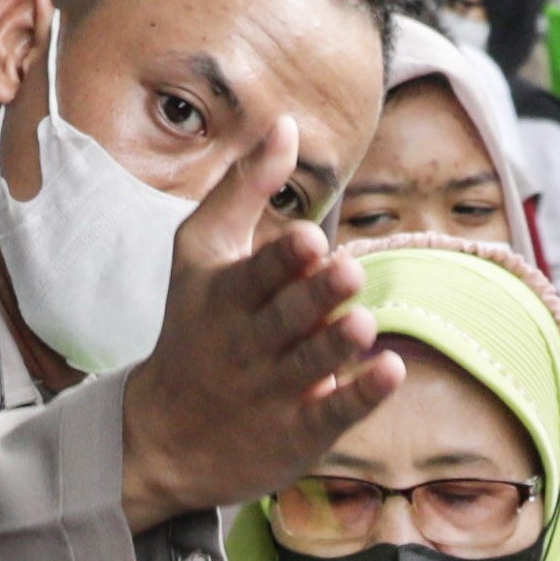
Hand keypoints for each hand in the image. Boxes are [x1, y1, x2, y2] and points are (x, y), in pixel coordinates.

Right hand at [113, 123, 395, 527]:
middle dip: (315, 297)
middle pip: (284, 318)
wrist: (168, 438)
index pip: (253, 276)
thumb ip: (245, 189)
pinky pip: (331, 414)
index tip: (307, 238)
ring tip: (363, 324)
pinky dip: (359, 396)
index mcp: (225, 297)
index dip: (280, 260)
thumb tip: (287, 123)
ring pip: (310, 364)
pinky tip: (391, 371)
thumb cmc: (196, 324)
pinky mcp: (298, 432)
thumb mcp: (202, 253)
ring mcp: (273, 391)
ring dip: (336, 345)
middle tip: (349, 273)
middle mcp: (248, 344)